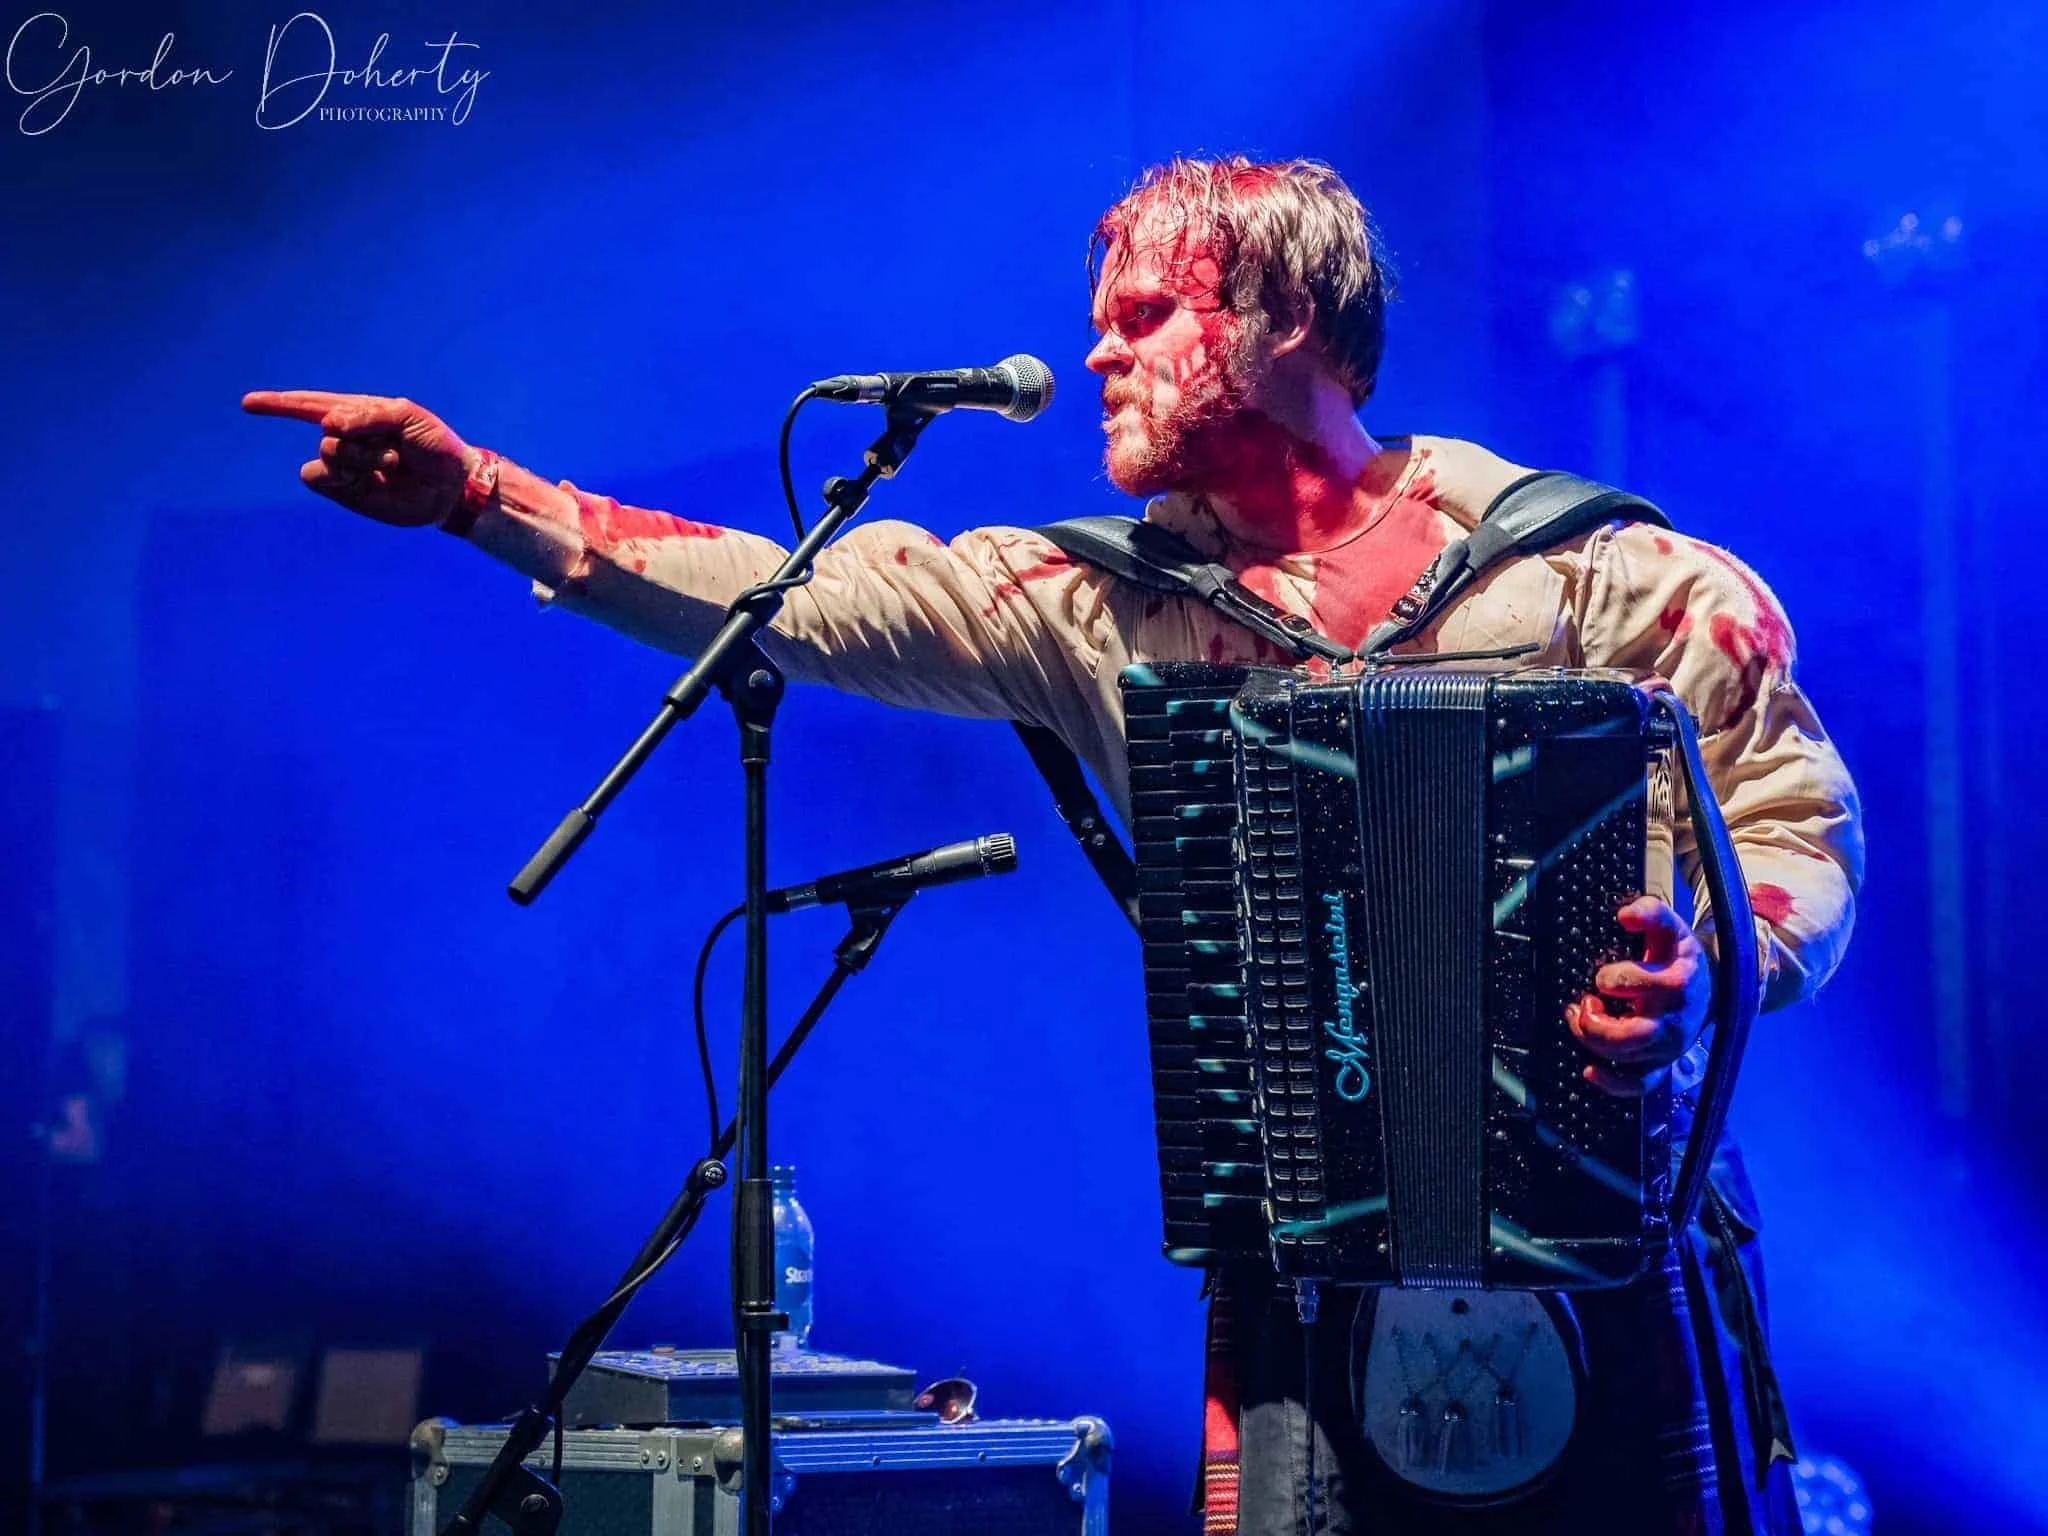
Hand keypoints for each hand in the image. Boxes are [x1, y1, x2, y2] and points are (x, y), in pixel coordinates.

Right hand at [241, 389, 471, 526]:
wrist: (451, 484)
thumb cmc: (434, 445)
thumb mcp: (408, 417)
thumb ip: (367, 415)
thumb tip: (327, 424)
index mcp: (358, 413)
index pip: (310, 404)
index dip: (280, 403)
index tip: (248, 404)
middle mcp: (346, 437)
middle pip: (328, 429)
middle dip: (362, 438)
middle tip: (396, 449)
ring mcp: (344, 465)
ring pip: (326, 451)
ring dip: (360, 456)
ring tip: (392, 462)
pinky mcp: (345, 490)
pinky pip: (318, 477)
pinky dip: (338, 475)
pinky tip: (367, 478)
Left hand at [1566, 896, 1710, 1097]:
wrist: (1710, 988)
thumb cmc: (1677, 957)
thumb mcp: (1671, 928)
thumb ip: (1650, 912)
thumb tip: (1625, 915)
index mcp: (1679, 981)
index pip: (1649, 984)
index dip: (1616, 978)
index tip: (1602, 975)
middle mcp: (1675, 1018)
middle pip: (1636, 1034)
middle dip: (1598, 1024)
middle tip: (1584, 1004)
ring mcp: (1669, 1044)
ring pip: (1631, 1059)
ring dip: (1595, 1042)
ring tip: (1582, 1019)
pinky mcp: (1662, 1062)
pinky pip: (1641, 1084)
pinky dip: (1614, 1084)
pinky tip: (1589, 1071)